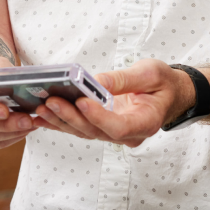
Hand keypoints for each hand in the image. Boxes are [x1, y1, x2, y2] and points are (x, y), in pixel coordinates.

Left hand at [33, 60, 192, 147]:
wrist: (168, 94)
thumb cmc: (163, 83)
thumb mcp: (150, 74)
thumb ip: (124, 79)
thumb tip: (96, 81)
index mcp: (145, 123)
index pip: (119, 127)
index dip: (98, 117)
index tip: (82, 101)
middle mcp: (128, 135)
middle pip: (96, 132)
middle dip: (72, 117)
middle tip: (51, 101)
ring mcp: (114, 133)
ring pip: (84, 132)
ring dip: (61, 120)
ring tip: (41, 106)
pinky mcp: (102, 128)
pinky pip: (80, 128)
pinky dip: (60, 122)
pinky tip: (41, 116)